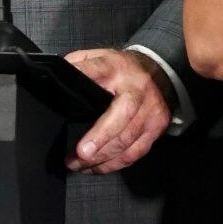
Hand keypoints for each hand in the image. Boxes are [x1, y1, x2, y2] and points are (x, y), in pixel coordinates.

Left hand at [64, 49, 172, 173]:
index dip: (84, 76)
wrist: (162, 72)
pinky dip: (114, 164)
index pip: (98, 69)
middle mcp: (137, 89)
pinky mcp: (157, 127)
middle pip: (122, 115)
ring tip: (78, 164)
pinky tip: (97, 167)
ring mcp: (150, 110)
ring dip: (102, 157)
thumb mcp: (102, 57)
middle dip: (101, 136)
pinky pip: (135, 152)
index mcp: (117, 68)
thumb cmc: (124, 69)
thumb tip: (60, 76)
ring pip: (128, 139)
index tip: (66, 85)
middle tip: (80, 153)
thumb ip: (80, 63)